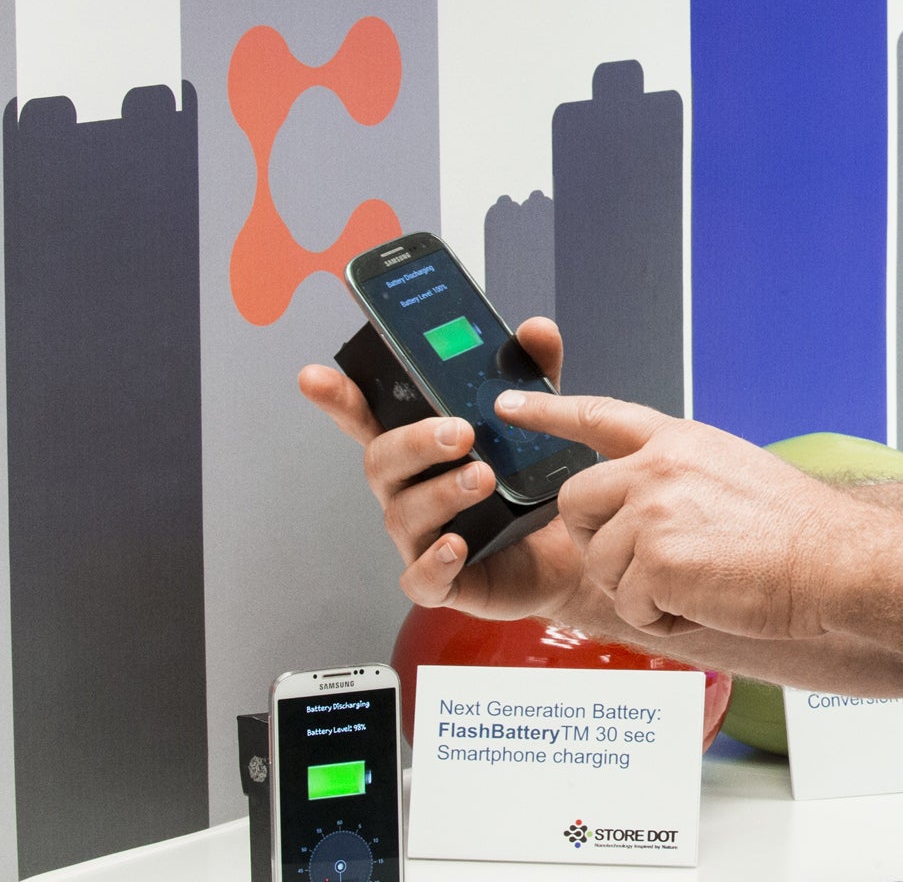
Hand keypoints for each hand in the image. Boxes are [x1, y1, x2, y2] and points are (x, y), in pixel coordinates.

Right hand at [298, 318, 587, 621]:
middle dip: (414, 442)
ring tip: (484, 478)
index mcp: (423, 448)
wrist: (580, 547)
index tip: (314, 377)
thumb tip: (535, 328)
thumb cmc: (540, 483)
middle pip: (382, 461)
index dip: (340, 399)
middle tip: (461, 431)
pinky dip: (435, 562)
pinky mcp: (447, 581)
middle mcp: (413, 490)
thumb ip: (536, 373)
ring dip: (441, 492)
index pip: (370, 419)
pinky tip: (457, 545)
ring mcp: (423, 537)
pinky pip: (422, 578)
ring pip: (403, 513)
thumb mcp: (544, 420)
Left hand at [498, 393, 853, 640]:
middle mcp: (658, 466)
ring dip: (639, 590)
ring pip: (600, 563)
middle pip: (575, 502)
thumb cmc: (796, 532)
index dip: (550, 409)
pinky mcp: (655, 560)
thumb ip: (681, 478)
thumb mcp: (732, 473)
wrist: (835, 561)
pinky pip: (627, 604)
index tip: (509, 404)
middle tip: (648, 564)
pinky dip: (660, 618)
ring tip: (698, 585)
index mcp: (680, 441)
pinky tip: (704, 603)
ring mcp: (653, 510)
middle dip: (596, 542)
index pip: (601, 415)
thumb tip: (648, 503)